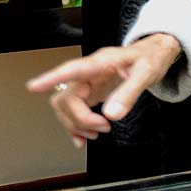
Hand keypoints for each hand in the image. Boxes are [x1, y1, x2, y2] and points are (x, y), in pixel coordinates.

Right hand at [25, 34, 182, 148]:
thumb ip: (129, 93)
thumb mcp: (147, 73)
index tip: (33, 86)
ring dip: (76, 124)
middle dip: (80, 118)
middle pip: (67, 97)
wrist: (157, 52)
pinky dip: (76, 126)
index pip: (72, 70)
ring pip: (65, 106)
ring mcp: (88, 82)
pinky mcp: (91, 92)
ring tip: (97, 133)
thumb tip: (111, 114)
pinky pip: (73, 110)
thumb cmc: (151, 57)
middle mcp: (90, 72)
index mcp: (102, 62)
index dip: (52, 78)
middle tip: (103, 128)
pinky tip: (83, 137)